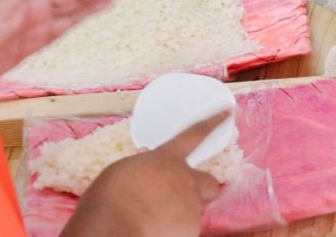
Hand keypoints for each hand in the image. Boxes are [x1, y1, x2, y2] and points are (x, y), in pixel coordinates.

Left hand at [0, 0, 128, 75]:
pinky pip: (47, 38)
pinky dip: (64, 29)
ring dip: (85, 9)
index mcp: (18, 4)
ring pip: (59, 19)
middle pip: (65, 1)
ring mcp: (19, 35)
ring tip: (109, 1)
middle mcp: (21, 16)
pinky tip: (75, 24)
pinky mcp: (15, 54)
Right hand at [61, 111, 229, 236]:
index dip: (212, 122)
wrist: (113, 231)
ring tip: (155, 221)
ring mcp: (192, 205)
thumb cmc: (107, 202)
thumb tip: (146, 162)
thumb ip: (142, 166)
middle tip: (182, 198)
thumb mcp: (120, 172)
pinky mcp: (193, 229)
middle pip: (208, 181)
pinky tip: (157, 233)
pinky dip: (175, 231)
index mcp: (166, 159)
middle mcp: (185, 179)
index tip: (227, 112)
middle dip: (200, 189)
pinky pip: (187, 229)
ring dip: (181, 213)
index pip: (194, 134)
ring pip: (195, 210)